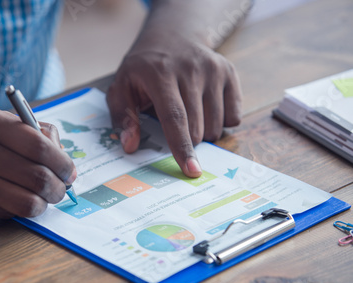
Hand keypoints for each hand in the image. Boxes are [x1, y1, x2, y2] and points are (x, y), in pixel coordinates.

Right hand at [0, 104, 76, 217]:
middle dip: (59, 188)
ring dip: (44, 205)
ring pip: (25, 201)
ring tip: (45, 200)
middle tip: (61, 190)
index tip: (70, 172)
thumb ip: (23, 131)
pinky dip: (20, 210)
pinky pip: (4, 211)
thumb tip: (61, 156)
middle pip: (37, 176)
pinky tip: (19, 202)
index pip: (40, 145)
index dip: (63, 162)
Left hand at [107, 35, 241, 177]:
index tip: (192, 171)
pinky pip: (234, 116)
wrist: (171, 36)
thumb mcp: (121, 87)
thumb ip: (123, 117)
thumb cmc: (143, 69)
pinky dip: (220, 122)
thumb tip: (130, 146)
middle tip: (174, 127)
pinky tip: (204, 106)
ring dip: (203, 132)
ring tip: (188, 113)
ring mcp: (214, 69)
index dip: (182, 147)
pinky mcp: (229, 72)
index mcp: (161, 75)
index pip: (175, 118)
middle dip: (187, 141)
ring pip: (217, 125)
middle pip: (198, 127)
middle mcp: (191, 69)